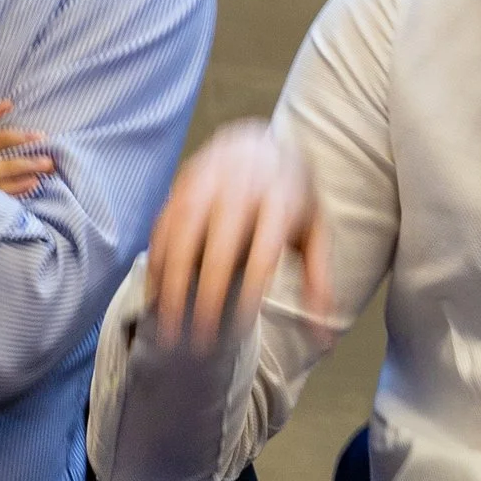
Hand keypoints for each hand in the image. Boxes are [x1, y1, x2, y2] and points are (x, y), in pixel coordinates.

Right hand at [146, 122, 331, 347]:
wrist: (255, 140)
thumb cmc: (289, 195)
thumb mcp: (314, 231)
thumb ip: (319, 281)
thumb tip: (325, 339)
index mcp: (280, 198)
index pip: (264, 250)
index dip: (252, 288)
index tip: (242, 327)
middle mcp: (239, 188)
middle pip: (219, 247)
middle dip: (207, 295)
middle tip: (201, 341)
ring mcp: (204, 183)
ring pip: (181, 237)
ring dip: (172, 286)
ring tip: (168, 328)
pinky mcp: (180, 186)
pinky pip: (161, 228)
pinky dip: (156, 265)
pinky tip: (155, 298)